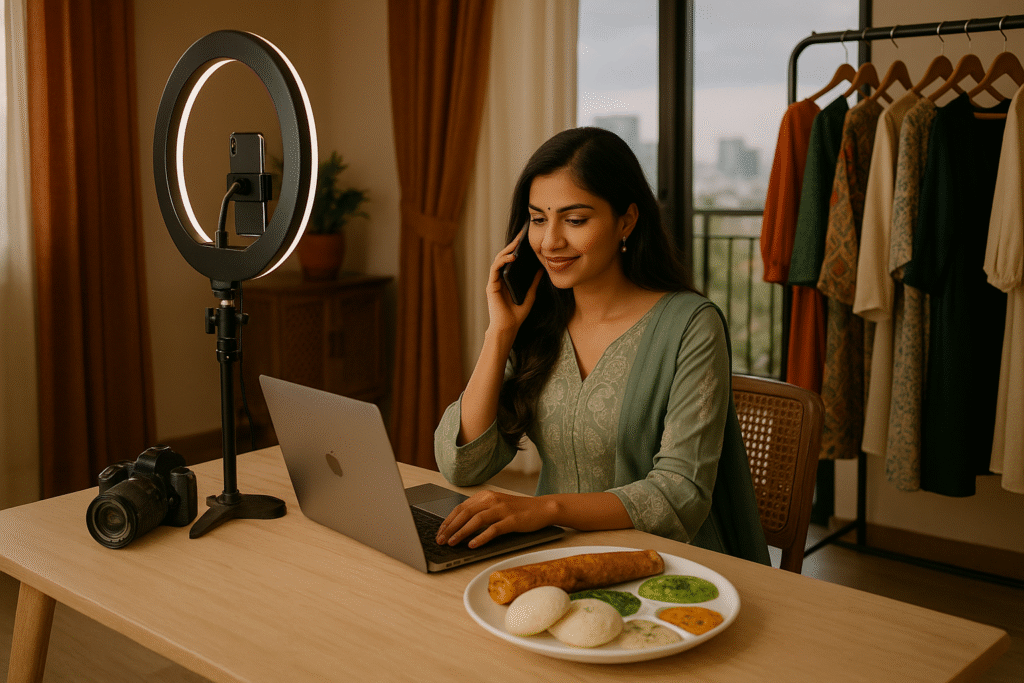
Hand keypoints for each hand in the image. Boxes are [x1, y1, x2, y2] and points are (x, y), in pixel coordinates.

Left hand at [435, 490, 554, 548]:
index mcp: (485, 496)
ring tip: (452, 543)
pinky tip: (473, 545)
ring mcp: (502, 509)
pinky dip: (481, 537)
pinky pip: (493, 529)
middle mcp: (492, 500)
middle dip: (450, 527)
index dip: (448, 520)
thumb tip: (459, 525)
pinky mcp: (512, 520)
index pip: (460, 507)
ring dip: (462, 532)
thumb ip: (480, 511)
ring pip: (476, 520)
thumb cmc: (518, 510)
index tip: (439, 532)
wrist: (542, 508)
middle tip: (440, 540)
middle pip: (465, 513)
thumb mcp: (496, 506)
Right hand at [485, 231, 542, 339]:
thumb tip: (542, 269)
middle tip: (522, 234)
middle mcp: (499, 279)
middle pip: (504, 257)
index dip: (517, 249)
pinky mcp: (491, 285)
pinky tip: (512, 256)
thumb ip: (534, 283)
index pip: (511, 261)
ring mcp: (494, 281)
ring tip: (517, 242)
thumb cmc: (517, 315)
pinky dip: (503, 260)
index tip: (526, 239)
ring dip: (507, 249)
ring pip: (498, 260)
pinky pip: (495, 268)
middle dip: (513, 244)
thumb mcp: (530, 295)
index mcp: (507, 280)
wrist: (508, 328)